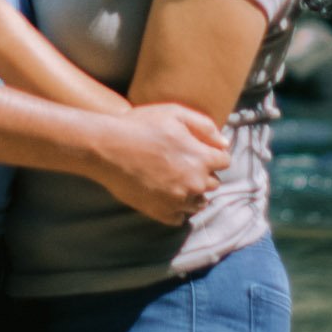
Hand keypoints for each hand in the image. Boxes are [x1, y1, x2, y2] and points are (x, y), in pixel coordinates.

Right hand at [97, 101, 230, 223]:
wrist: (107, 148)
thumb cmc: (140, 125)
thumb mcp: (175, 113)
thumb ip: (205, 126)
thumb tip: (224, 143)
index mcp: (202, 158)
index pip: (224, 161)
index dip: (214, 154)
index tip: (201, 151)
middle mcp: (195, 183)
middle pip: (213, 184)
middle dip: (204, 174)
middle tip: (185, 164)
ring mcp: (178, 200)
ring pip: (198, 203)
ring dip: (193, 193)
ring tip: (178, 182)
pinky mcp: (160, 212)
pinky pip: (179, 218)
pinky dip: (177, 209)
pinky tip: (167, 196)